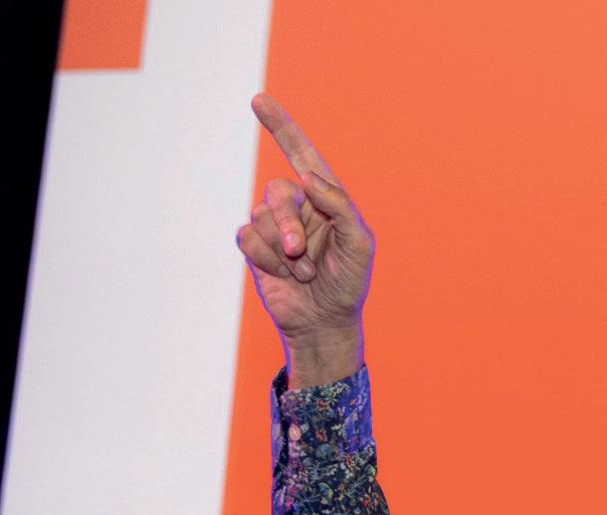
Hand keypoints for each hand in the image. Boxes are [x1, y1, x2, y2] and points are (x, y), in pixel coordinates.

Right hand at [237, 93, 373, 376]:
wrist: (324, 322)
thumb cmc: (349, 283)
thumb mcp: (359, 244)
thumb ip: (340, 206)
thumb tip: (308, 177)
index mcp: (326, 199)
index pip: (301, 155)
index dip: (281, 127)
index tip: (259, 100)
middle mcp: (299, 207)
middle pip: (278, 191)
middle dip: (287, 223)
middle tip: (301, 252)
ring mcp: (275, 227)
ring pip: (260, 216)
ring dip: (282, 250)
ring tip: (304, 272)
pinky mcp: (256, 248)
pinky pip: (247, 238)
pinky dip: (267, 260)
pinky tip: (285, 276)